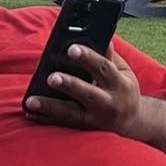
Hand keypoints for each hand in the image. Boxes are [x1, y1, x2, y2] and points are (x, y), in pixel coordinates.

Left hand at [24, 43, 143, 137]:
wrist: (134, 123)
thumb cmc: (124, 90)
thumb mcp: (124, 72)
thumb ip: (110, 56)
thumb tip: (102, 37)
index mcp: (119, 84)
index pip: (103, 68)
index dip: (88, 57)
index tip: (71, 48)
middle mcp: (108, 103)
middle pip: (87, 93)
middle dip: (69, 85)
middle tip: (51, 77)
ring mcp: (96, 119)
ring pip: (72, 113)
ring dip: (51, 107)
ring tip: (32, 101)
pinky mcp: (85, 129)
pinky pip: (64, 124)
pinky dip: (47, 119)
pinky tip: (31, 113)